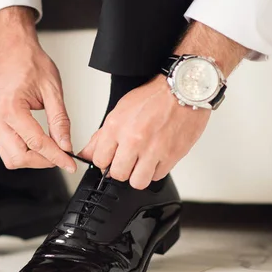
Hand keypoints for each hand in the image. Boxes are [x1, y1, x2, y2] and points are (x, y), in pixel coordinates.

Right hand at [0, 8, 75, 172]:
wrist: (14, 51)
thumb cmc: (29, 63)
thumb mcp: (52, 90)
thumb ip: (59, 120)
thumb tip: (65, 144)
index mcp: (10, 108)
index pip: (36, 143)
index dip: (56, 157)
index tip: (69, 164)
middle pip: (19, 157)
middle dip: (42, 161)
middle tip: (61, 157)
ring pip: (10, 158)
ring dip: (31, 160)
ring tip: (50, 152)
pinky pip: (6, 149)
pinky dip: (24, 152)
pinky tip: (38, 146)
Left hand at [79, 76, 209, 188]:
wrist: (184, 89)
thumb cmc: (154, 97)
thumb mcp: (120, 110)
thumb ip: (101, 136)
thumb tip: (86, 153)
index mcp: (116, 127)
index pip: (99, 160)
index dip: (104, 162)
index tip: (110, 159)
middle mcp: (133, 139)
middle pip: (118, 175)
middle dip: (120, 170)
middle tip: (127, 161)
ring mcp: (153, 149)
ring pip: (138, 182)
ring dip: (138, 175)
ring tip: (141, 163)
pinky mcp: (171, 156)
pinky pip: (157, 176)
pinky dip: (156, 170)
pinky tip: (156, 157)